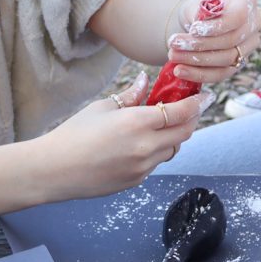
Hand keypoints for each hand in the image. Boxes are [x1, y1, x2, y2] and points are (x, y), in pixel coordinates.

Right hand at [36, 72, 212, 200]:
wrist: (55, 169)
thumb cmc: (74, 133)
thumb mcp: (103, 107)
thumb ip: (130, 95)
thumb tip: (146, 81)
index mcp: (137, 123)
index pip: (181, 112)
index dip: (197, 103)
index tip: (206, 96)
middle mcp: (145, 147)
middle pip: (185, 133)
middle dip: (191, 118)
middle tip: (191, 107)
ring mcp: (142, 167)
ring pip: (173, 149)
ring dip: (175, 135)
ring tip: (165, 122)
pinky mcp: (136, 181)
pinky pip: (157, 162)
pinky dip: (158, 149)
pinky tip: (144, 141)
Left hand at [165, 0, 260, 83]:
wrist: (197, 23)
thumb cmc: (198, 8)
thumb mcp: (196, 3)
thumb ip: (200, 11)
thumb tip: (199, 22)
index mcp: (246, 1)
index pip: (238, 16)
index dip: (217, 26)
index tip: (192, 30)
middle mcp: (254, 24)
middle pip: (231, 40)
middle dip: (199, 45)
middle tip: (173, 44)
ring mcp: (249, 46)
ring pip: (226, 59)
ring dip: (197, 60)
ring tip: (172, 56)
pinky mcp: (239, 64)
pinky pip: (221, 73)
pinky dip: (199, 74)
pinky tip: (180, 71)